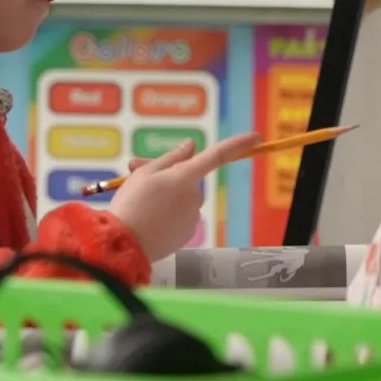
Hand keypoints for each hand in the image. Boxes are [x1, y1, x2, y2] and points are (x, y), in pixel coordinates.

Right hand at [108, 133, 258, 260]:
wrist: (123, 243)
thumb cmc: (131, 203)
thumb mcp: (145, 173)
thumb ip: (171, 158)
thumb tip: (191, 146)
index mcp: (186, 177)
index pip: (218, 156)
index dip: (238, 145)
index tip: (256, 138)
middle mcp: (195, 196)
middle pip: (187, 179)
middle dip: (167, 175)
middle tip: (136, 173)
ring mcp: (193, 217)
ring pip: (181, 199)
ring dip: (165, 196)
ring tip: (138, 202)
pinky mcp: (187, 234)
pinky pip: (178, 217)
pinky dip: (166, 215)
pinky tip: (147, 218)